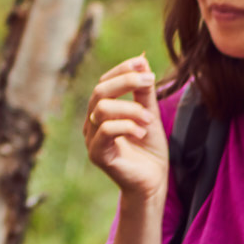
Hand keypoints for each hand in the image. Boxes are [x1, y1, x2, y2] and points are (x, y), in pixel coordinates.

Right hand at [83, 54, 168, 199]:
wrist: (152, 183)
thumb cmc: (149, 151)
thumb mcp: (149, 114)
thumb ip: (144, 92)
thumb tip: (142, 60)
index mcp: (101, 112)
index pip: (104, 82)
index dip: (121, 69)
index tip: (142, 62)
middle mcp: (91, 123)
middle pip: (99, 91)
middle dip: (125, 81)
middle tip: (150, 81)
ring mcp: (91, 139)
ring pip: (102, 109)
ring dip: (131, 109)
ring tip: (149, 120)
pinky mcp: (97, 155)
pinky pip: (106, 130)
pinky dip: (127, 126)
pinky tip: (142, 132)